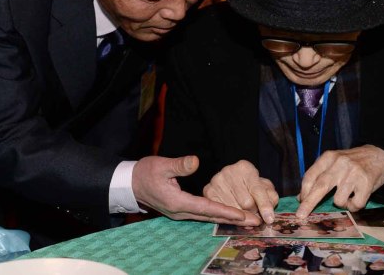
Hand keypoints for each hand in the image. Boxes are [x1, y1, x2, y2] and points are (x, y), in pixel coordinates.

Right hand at [132, 155, 259, 224]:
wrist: (129, 184)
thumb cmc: (144, 172)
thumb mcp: (161, 165)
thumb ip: (179, 164)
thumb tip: (196, 161)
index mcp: (177, 202)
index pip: (207, 208)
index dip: (225, 211)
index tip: (243, 215)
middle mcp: (180, 212)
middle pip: (211, 217)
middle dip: (233, 220)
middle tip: (255, 222)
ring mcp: (180, 213)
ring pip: (208, 218)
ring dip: (227, 219)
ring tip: (247, 221)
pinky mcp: (180, 211)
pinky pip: (202, 215)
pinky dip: (217, 215)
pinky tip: (228, 214)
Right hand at [203, 160, 278, 224]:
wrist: (235, 183)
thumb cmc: (252, 187)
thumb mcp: (266, 189)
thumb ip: (270, 200)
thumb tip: (268, 216)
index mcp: (245, 167)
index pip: (257, 190)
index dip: (264, 206)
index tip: (269, 219)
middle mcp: (228, 171)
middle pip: (246, 203)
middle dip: (253, 212)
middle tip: (254, 212)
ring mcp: (216, 181)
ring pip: (234, 210)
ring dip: (242, 216)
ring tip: (244, 211)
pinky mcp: (208, 191)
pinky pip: (221, 212)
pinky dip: (231, 218)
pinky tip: (234, 214)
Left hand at [296, 145, 383, 217]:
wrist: (380, 155)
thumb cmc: (352, 163)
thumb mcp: (333, 163)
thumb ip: (318, 176)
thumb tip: (301, 197)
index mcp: (328, 157)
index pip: (311, 175)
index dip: (304, 191)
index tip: (300, 203)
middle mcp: (340, 163)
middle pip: (320, 186)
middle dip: (309, 203)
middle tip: (300, 215)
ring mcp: (354, 173)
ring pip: (338, 200)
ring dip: (341, 203)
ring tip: (347, 195)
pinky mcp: (366, 183)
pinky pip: (355, 205)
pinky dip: (354, 206)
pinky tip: (357, 197)